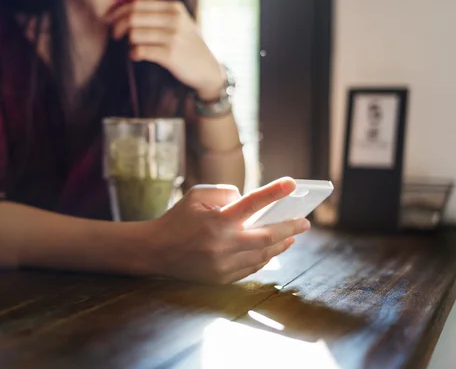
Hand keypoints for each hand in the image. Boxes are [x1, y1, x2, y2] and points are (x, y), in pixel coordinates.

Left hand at [107, 0, 224, 99]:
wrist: (207, 70)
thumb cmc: (188, 47)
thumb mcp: (179, 23)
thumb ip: (158, 15)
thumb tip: (126, 11)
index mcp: (174, 8)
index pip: (139, 4)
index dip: (121, 11)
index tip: (113, 21)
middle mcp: (174, 19)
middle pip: (133, 17)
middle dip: (119, 26)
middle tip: (116, 35)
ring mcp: (173, 37)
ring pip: (134, 34)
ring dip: (128, 42)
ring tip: (132, 47)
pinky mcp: (170, 55)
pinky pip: (140, 50)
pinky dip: (133, 54)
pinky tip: (136, 56)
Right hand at [143, 177, 310, 283]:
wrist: (155, 252)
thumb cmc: (177, 219)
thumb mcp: (196, 195)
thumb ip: (224, 192)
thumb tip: (248, 200)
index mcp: (217, 221)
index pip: (252, 202)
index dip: (274, 191)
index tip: (292, 183)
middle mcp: (223, 244)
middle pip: (268, 235)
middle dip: (290, 227)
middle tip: (305, 222)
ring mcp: (224, 264)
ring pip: (263, 254)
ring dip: (280, 244)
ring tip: (292, 236)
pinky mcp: (222, 278)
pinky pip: (251, 267)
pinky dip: (264, 257)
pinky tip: (271, 250)